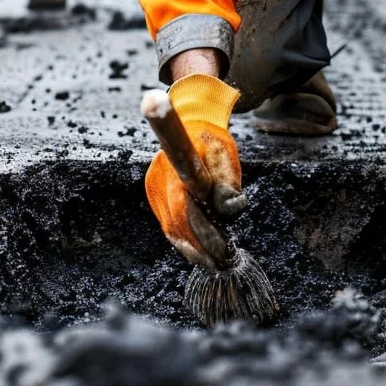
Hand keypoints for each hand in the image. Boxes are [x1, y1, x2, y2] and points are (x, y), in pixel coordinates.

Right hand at [144, 73, 242, 268]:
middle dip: (200, 250)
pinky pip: (168, 225)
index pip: (188, 214)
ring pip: (171, 229)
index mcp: (180, 170)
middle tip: (221, 264)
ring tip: (211, 263)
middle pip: (178, 227)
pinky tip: (197, 251)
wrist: (189, 122)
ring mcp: (155, 190)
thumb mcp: (226, 156)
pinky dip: (183, 240)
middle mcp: (162, 182)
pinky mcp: (155, 196)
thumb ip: (228, 182)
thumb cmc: (211, 141)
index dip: (203, 236)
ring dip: (191, 250)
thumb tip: (231, 207)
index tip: (221, 254)